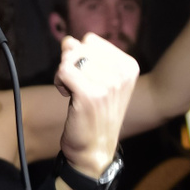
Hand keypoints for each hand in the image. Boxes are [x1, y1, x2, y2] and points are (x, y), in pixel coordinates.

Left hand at [54, 33, 139, 181]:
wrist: (95, 149)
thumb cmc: (95, 113)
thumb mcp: (97, 78)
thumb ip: (84, 55)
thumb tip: (68, 40)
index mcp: (129, 66)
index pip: (91, 40)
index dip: (82, 55)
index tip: (87, 77)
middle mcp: (122, 73)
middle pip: (80, 47)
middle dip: (71, 63)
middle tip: (78, 85)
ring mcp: (108, 84)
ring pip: (70, 58)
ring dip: (64, 73)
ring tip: (73, 91)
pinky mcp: (91, 95)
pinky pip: (64, 70)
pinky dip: (59, 81)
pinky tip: (67, 95)